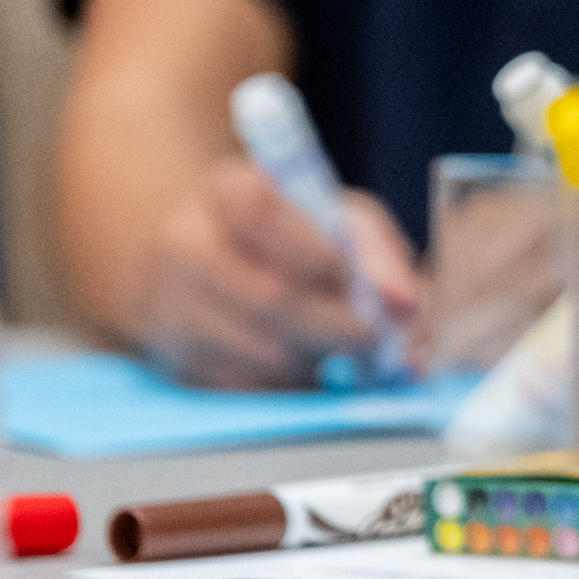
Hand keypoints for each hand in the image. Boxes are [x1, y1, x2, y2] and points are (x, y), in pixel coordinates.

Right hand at [129, 156, 424, 388]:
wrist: (206, 264)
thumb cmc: (288, 235)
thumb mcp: (336, 218)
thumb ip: (377, 252)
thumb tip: (406, 304)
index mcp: (230, 191)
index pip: (271, 220)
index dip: (323, 258)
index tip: (360, 283)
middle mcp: (188, 243)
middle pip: (271, 298)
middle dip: (339, 327)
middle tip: (379, 341)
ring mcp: (172, 304)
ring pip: (263, 351)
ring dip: (318, 359)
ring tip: (345, 352)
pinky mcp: (176, 358)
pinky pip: (247, 387)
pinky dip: (291, 386)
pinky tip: (309, 369)